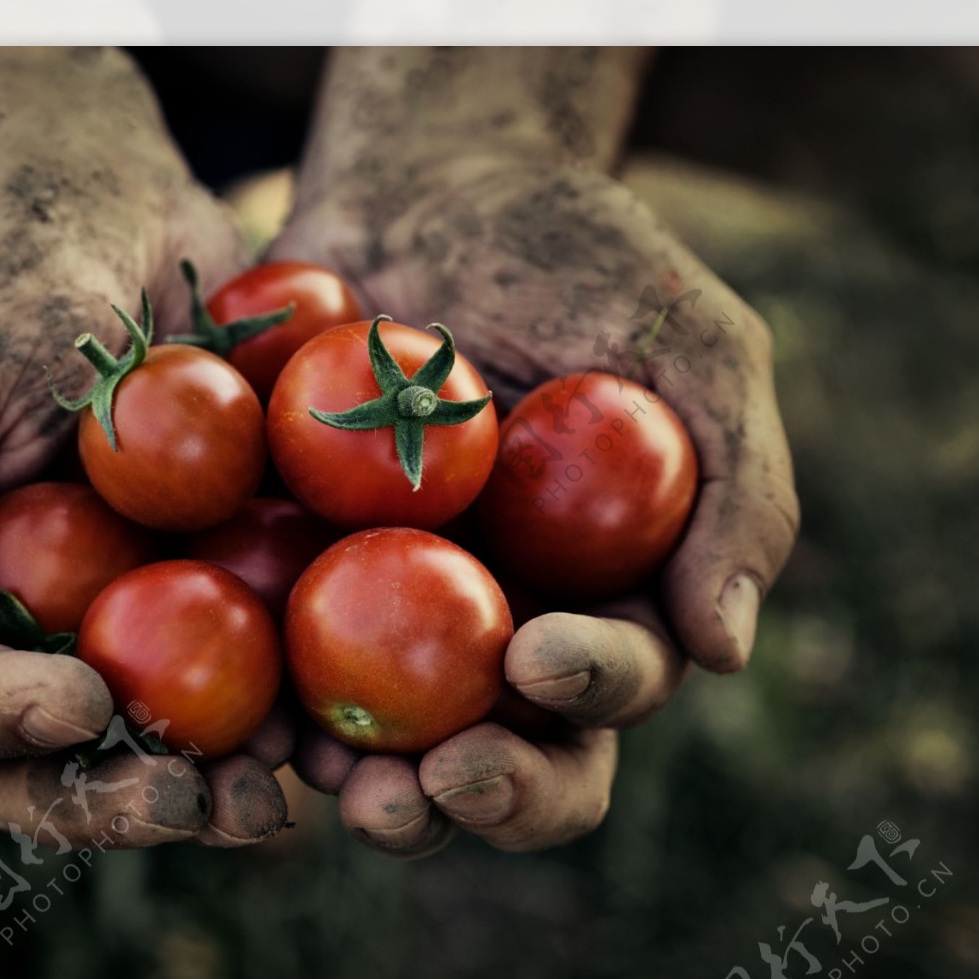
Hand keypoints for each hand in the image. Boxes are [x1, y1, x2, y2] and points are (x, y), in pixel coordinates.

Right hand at [0, 49, 292, 847]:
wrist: (102, 197)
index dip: (1, 726)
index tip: (79, 702)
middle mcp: (17, 623)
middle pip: (52, 757)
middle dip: (118, 798)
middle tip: (192, 804)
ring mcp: (120, 610)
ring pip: (159, 739)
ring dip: (215, 785)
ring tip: (278, 798)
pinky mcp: (212, 585)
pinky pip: (253, 673)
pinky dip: (293, 713)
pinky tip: (345, 733)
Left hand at [271, 150, 797, 853]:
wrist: (429, 185)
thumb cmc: (582, 257)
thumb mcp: (695, 346)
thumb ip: (737, 489)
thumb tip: (723, 648)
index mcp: (603, 598)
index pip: (610, 686)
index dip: (587, 696)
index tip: (540, 655)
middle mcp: (496, 631)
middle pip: (501, 756)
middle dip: (479, 793)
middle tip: (436, 784)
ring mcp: (385, 616)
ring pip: (379, 745)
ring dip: (361, 783)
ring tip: (329, 776)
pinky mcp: (286, 580)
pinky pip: (267, 660)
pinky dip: (256, 698)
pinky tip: (241, 708)